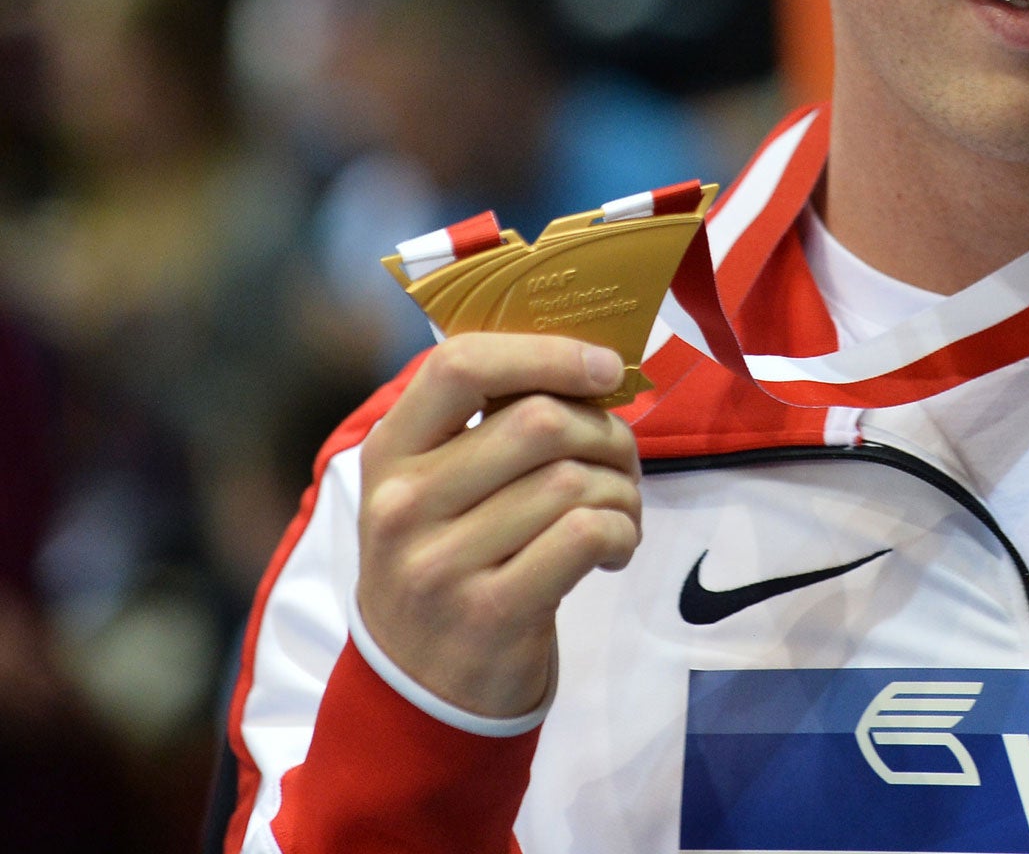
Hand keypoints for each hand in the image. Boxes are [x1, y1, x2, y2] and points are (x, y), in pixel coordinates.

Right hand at [355, 333, 642, 718]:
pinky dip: (622, 531)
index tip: (604, 368)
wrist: (420, 690)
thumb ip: (493, 425)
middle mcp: (404, 504)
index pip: (462, 363)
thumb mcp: (438, 488)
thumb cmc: (451, 562)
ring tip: (620, 512)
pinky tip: (614, 549)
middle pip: (539, 422)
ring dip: (622, 490)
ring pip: (572, 481)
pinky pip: (586, 534)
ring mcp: (440, 563)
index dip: (547, 353)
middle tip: (622, 461)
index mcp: (392, 452)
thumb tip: (594, 365)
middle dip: (607, 433)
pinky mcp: (489, 613)